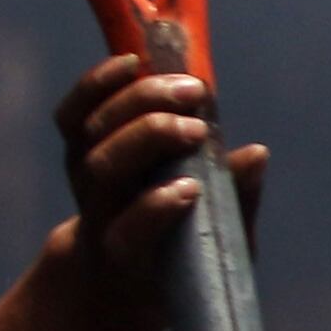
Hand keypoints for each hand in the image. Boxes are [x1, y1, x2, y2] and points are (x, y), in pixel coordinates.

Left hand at [47, 52, 266, 283]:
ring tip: (189, 88)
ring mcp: (80, 178)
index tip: (193, 188)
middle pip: (106, 168)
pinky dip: (101, 83)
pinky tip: (135, 61)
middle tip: (198, 126)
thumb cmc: (183, 258)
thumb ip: (237, 204)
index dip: (154, 207)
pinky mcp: (74, 149)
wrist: (117, 269)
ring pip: (92, 132)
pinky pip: (75, 110)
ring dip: (141, 102)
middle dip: (150, 138)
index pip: (128, 230)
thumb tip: (256, 153)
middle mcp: (95, 213)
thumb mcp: (219, 248)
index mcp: (129, 254)